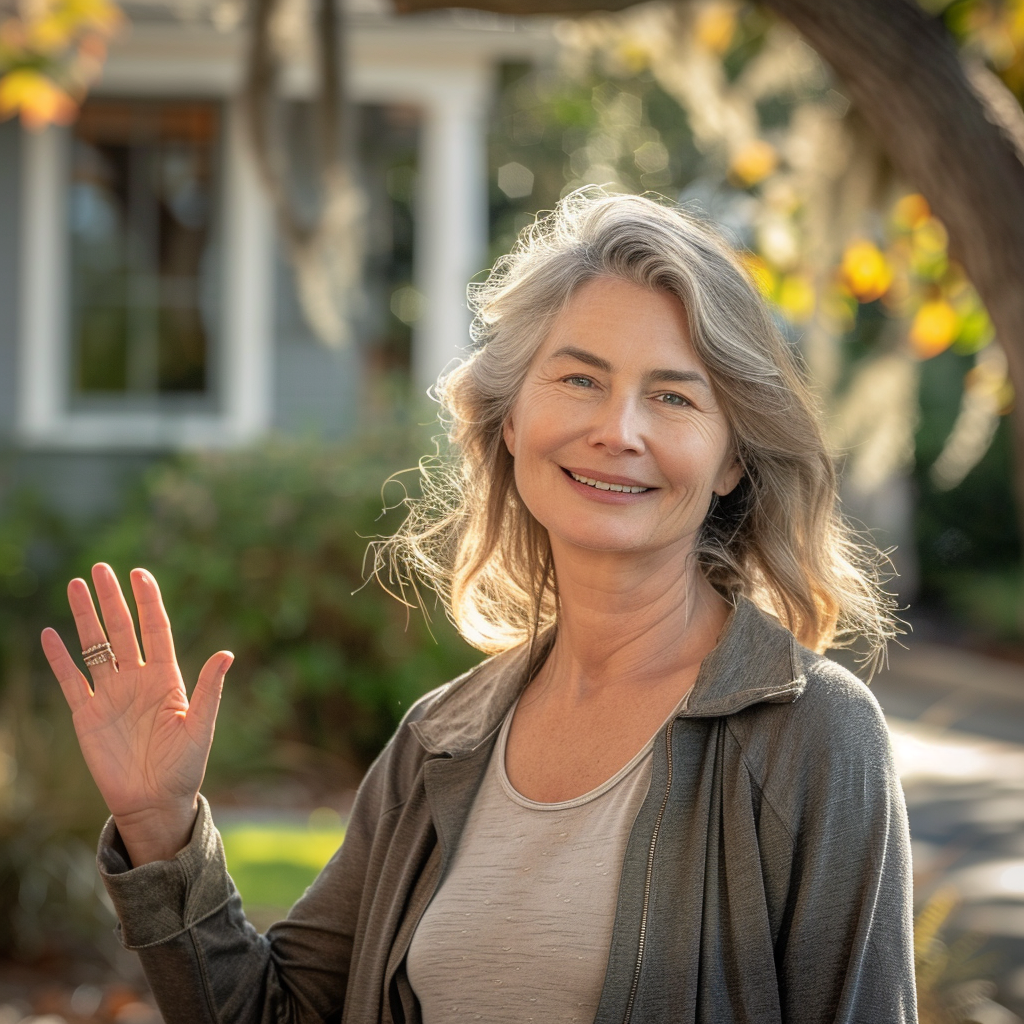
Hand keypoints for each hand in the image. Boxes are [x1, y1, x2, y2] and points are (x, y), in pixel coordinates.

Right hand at [41, 563, 232, 865]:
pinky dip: (59, 658)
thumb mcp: (201, 726)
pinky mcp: (87, 715)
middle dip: (112, 599)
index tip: (141, 574)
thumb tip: (226, 652)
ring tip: (75, 584)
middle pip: (122, 630)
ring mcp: (110, 695)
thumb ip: (208, 689)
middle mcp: (137, 679)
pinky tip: (49, 634)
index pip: (156, 630)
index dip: (148, 602)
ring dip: (85, 617)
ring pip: (95, 647)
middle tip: (101, 568)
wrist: (154, 803)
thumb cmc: (184, 767)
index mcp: (167, 678)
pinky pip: (71, 680)